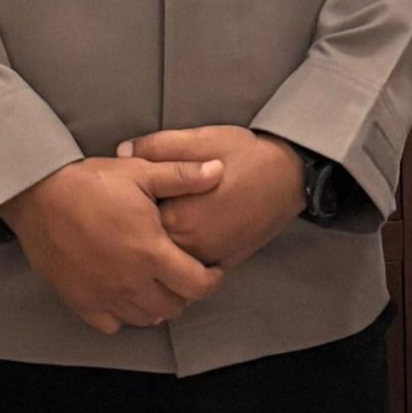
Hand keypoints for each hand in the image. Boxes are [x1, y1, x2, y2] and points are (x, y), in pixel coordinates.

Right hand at [0, 156, 225, 335]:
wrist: (37, 195)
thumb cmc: (90, 182)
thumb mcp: (140, 172)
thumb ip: (183, 176)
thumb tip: (220, 170)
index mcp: (151, 252)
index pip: (198, 286)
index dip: (212, 280)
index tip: (210, 269)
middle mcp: (131, 281)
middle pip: (174, 307)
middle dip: (184, 292)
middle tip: (180, 272)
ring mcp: (105, 295)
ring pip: (145, 318)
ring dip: (155, 303)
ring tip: (153, 281)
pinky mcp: (81, 302)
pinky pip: (112, 324)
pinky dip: (122, 314)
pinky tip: (121, 291)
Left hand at [121, 127, 307, 270]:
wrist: (291, 176)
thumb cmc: (246, 155)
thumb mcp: (201, 140)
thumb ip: (158, 147)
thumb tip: (122, 153)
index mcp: (180, 217)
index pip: (135, 224)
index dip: (125, 210)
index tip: (121, 198)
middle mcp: (192, 246)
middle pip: (149, 248)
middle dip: (138, 233)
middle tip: (129, 215)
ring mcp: (210, 259)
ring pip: (169, 264)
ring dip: (157, 250)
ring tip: (151, 227)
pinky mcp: (224, 263)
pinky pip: (191, 272)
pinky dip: (178, 263)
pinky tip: (174, 244)